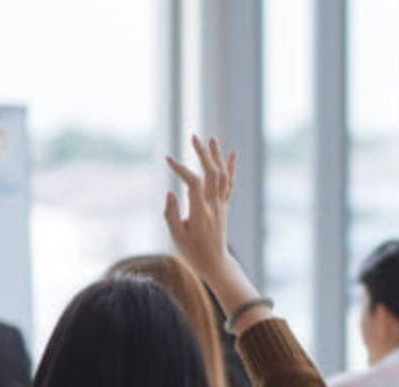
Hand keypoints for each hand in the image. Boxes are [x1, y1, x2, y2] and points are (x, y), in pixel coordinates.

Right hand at [164, 135, 237, 269]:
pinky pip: (230, 184)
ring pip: (222, 176)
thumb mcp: (176, 235)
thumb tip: (170, 191)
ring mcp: (221, 205)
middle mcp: (214, 205)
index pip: (192, 182)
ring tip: (211, 139)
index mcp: (200, 211)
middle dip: (203, 153)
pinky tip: (231, 154)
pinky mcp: (224, 206)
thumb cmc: (192, 251)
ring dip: (217, 156)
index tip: (167, 159)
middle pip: (212, 173)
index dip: (181, 168)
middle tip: (194, 137)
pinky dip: (231, 168)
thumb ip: (171, 213)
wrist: (215, 262)